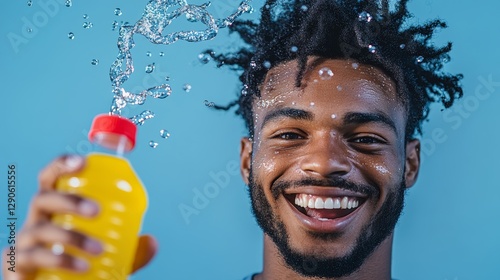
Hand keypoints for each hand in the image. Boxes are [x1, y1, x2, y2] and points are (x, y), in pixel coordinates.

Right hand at [1, 155, 156, 279]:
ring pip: (42, 229)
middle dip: (71, 200)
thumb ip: (128, 248)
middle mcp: (36, 220)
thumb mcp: (104, 253)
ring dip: (72, 237)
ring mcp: (25, 242)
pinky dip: (60, 260)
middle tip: (97, 211)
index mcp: (54, 208)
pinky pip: (34, 257)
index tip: (82, 162)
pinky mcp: (18, 264)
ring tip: (98, 250)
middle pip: (44, 198)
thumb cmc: (73, 262)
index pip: (51, 178)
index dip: (62, 165)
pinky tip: (82, 266)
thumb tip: (153, 242)